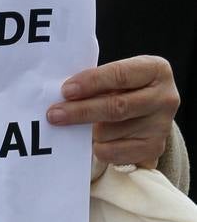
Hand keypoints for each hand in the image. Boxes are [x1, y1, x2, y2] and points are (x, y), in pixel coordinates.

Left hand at [47, 56, 179, 169]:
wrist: (146, 113)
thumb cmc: (122, 88)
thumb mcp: (115, 77)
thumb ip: (95, 82)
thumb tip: (62, 97)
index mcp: (155, 70)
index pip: (120, 74)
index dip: (91, 82)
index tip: (66, 91)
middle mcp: (165, 97)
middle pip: (117, 107)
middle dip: (80, 111)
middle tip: (54, 114)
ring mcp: (162, 125)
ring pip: (111, 132)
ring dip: (88, 131)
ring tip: (79, 126)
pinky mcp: (154, 148)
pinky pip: (114, 152)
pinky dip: (97, 147)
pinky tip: (94, 140)